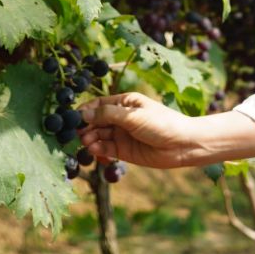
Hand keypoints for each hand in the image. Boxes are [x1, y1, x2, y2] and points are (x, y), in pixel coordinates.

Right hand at [78, 94, 254, 167]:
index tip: (71, 117)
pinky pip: (104, 149)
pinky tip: (94, 149)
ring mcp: (121, 134)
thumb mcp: (133, 115)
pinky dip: (97, 149)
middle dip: (84, 127)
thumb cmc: (162, 123)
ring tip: (87, 142)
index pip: (97, 104)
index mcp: (125, 102)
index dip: (84, 111)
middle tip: (74, 133)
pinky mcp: (123, 151)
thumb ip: (107, 114)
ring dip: (90, 139)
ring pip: (98, 136)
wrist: (183, 145)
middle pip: (95, 121)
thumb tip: (83, 114)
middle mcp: (121, 118)